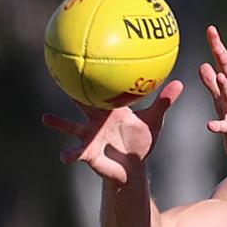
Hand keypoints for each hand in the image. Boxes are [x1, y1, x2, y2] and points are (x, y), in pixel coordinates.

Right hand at [42, 81, 182, 184]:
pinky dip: (70, 154)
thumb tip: (180, 83)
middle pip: (81, 102)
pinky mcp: (87, 153)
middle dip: (71, 90)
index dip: (91, 75)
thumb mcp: (154, 120)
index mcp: (110, 109)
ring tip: (47, 118)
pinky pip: (77, 153)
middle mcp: (96, 120)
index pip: (99, 88)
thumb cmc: (142, 140)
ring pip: (71, 127)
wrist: (134, 166)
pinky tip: (64, 156)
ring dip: (60, 123)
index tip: (82, 59)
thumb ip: (164, 102)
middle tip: (57, 76)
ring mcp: (89, 136)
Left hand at [199, 25, 226, 164]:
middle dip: (223, 58)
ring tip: (220, 77)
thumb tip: (203, 65)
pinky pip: (226, 127)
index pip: (224, 64)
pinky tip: (210, 125)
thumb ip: (212, 85)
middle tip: (216, 43)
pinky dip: (219, 125)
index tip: (211, 29)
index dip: (217, 47)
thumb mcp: (222, 101)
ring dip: (226, 87)